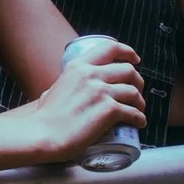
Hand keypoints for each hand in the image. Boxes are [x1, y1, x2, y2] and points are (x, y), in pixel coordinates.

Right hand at [28, 38, 146, 160]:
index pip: (110, 48)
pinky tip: (138, 123)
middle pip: (128, 70)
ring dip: (140, 102)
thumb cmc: (44, 117)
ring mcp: (101, 92)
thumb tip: (68, 88)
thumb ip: (66, 84)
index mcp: (78, 67)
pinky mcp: (109, 110)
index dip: (127, 52)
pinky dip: (140, 118)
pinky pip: (133, 112)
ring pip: (134, 91)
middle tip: (137, 91)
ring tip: (138, 109)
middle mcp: (91, 75)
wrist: (43, 135)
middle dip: (138, 81)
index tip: (134, 60)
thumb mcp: (53, 89)